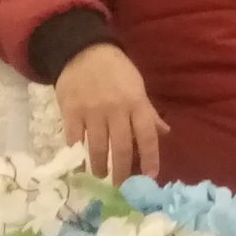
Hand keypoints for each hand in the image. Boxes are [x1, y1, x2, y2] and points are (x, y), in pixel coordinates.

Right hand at [57, 44, 168, 180]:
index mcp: (136, 103)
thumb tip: (165, 132)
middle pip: (122, 147)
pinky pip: (74, 138)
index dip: (151, 158)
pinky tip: (79, 161)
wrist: (82, 50)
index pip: (147, 135)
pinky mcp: (71, 111)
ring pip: (98, 147)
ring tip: (99, 175)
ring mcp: (92, 111)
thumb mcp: (137, 87)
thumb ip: (148, 112)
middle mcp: (116, 109)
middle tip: (121, 185)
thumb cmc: (115, 70)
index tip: (150, 177)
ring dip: (99, 166)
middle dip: (123, 171)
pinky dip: (77, 153)